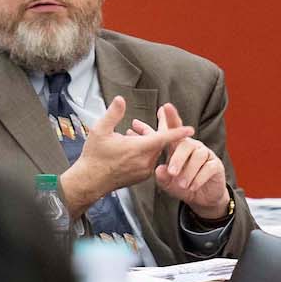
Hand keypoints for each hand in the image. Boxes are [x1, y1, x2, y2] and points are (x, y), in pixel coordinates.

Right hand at [62, 95, 193, 215]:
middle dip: (154, 129)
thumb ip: (113, 113)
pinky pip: (149, 160)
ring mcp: (144, 170)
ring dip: (146, 140)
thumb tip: (120, 99)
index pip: (164, 138)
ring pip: (153, 150)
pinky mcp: (142, 177)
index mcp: (139, 149)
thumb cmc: (94, 156)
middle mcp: (145, 161)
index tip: (191, 129)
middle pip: (158, 141)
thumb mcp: (100, 130)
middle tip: (152, 117)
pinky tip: (129, 145)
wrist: (89, 182)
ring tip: (130, 132)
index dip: (178, 132)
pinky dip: (143, 151)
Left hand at [141, 102, 229, 220]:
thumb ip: (162, 177)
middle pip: (185, 145)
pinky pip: (208, 168)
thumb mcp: (168, 182)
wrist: (202, 198)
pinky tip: (192, 187)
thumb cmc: (182, 185)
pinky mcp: (216, 165)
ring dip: (188, 172)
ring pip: (197, 157)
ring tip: (182, 185)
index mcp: (179, 146)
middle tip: (171, 172)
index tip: (165, 107)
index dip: (171, 117)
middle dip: (178, 158)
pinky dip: (198, 179)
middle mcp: (193, 146)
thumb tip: (159, 170)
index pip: (175, 130)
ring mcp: (206, 154)